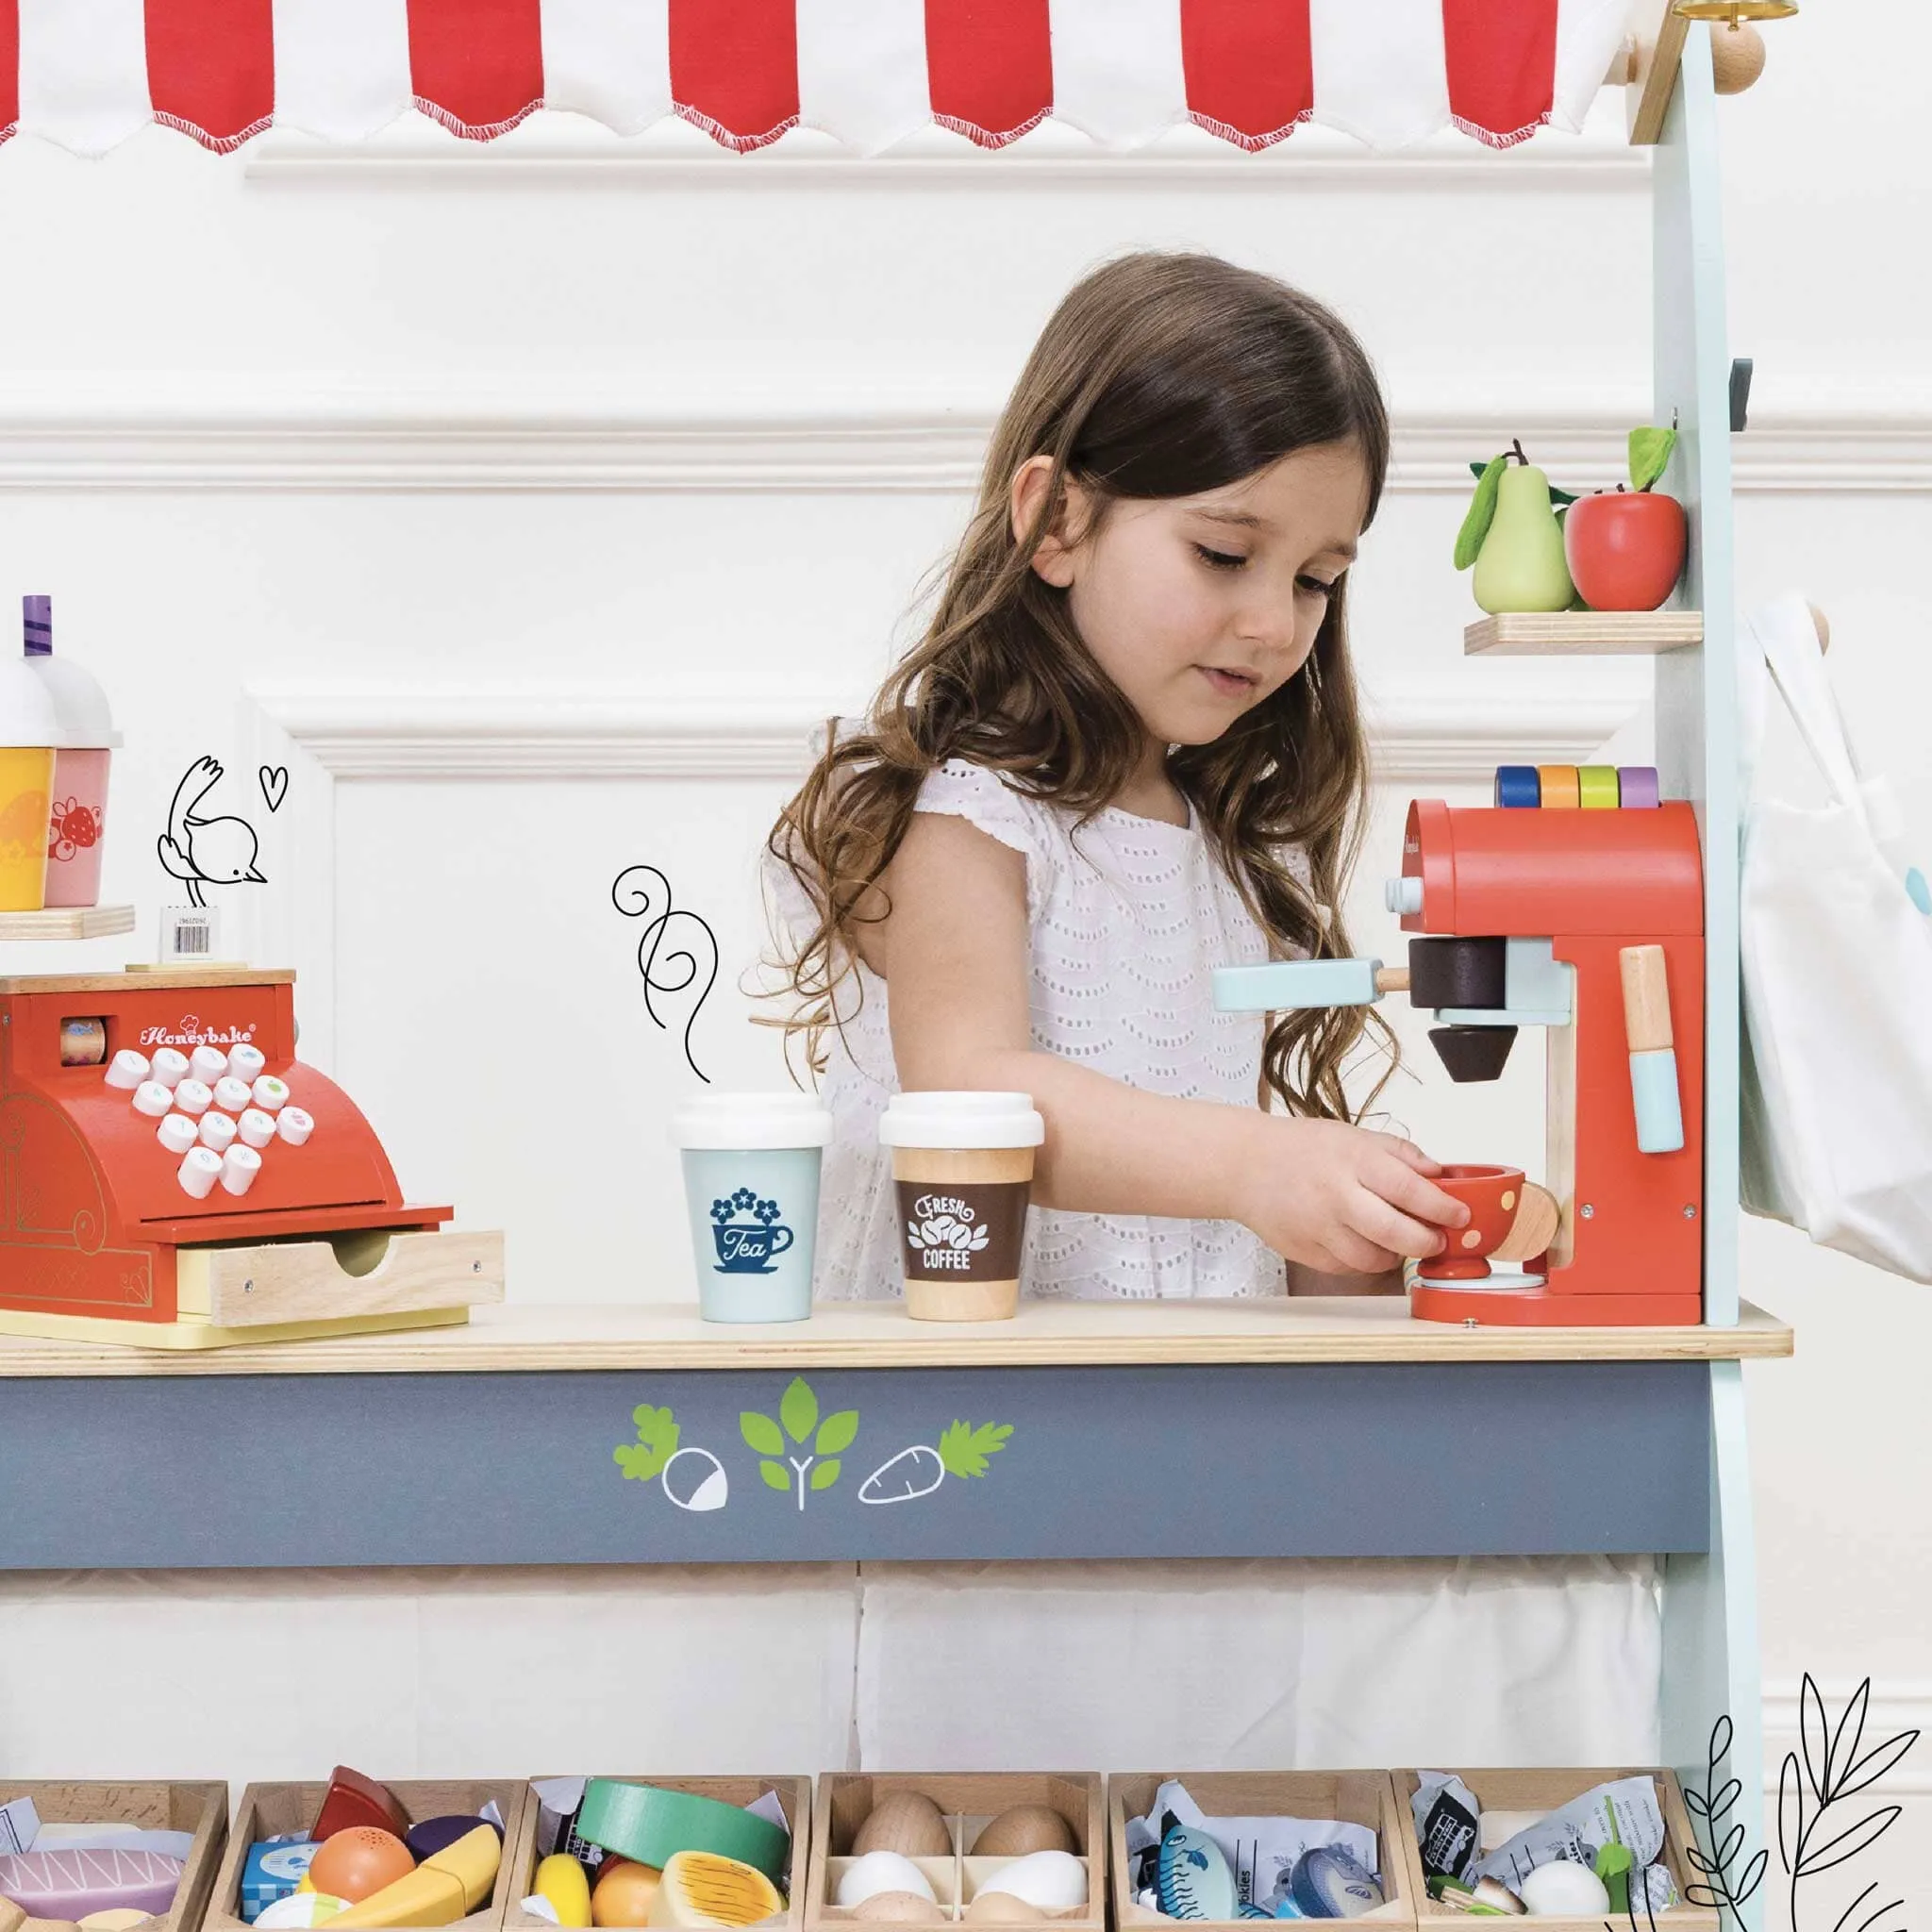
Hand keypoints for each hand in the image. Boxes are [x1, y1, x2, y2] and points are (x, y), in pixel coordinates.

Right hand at [1234, 1116, 1470, 1275]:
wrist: (1245, 1165)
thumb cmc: (1301, 1149)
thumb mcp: (1355, 1136)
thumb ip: (1401, 1154)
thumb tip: (1440, 1175)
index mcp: (1354, 1161)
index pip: (1411, 1190)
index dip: (1443, 1208)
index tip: (1459, 1216)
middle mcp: (1337, 1196)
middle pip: (1397, 1234)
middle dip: (1427, 1242)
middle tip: (1435, 1239)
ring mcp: (1319, 1228)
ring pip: (1374, 1259)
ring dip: (1396, 1255)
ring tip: (1397, 1240)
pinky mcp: (1305, 1251)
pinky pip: (1348, 1268)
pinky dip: (1364, 1260)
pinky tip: (1363, 1242)